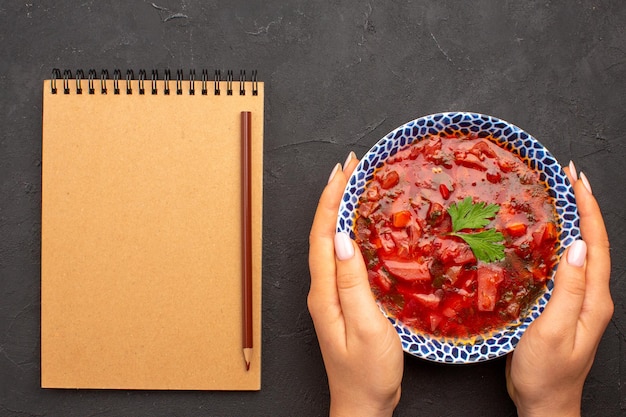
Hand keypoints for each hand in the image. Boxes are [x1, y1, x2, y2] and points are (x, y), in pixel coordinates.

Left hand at [308, 152, 403, 416]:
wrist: (362, 405)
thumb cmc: (367, 373)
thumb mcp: (367, 328)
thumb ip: (353, 284)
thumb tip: (342, 239)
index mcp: (324, 293)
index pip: (322, 235)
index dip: (330, 200)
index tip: (342, 171)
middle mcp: (321, 289)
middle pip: (322, 233)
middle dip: (333, 196)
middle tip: (349, 167)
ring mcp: (329, 295)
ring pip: (330, 242)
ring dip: (338, 210)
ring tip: (352, 185)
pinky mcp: (341, 300)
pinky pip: (341, 256)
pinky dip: (346, 232)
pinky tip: (357, 226)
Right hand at [506, 162, 612, 416]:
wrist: (545, 404)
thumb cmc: (546, 373)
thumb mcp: (554, 330)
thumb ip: (568, 289)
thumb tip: (578, 246)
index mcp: (594, 299)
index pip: (597, 245)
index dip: (588, 210)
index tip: (576, 180)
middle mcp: (593, 296)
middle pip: (594, 243)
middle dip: (585, 207)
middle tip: (568, 178)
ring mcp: (580, 302)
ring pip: (582, 253)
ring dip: (575, 222)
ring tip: (561, 197)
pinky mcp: (564, 307)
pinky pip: (568, 266)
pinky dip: (561, 243)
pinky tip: (547, 237)